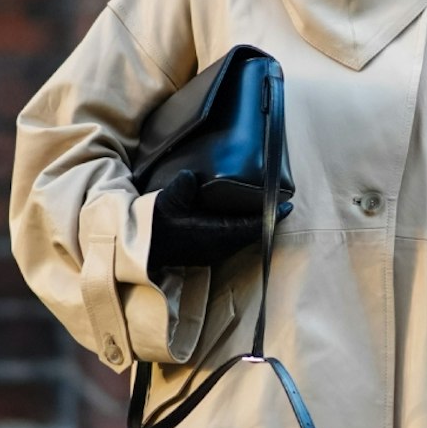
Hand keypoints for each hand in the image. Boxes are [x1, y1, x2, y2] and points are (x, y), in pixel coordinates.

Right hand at [149, 173, 268, 269]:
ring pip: (242, 238)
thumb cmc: (154, 226)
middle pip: (251, 234)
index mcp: (215, 235)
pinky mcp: (206, 253)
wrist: (139, 249)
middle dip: (266, 220)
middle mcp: (219, 248)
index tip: (287, 206)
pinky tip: (240, 217)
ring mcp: (213, 253)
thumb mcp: (167, 201)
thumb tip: (192, 174)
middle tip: (279, 203)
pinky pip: (232, 240)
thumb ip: (182, 187)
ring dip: (254, 225)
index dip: (271, 217)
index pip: (252, 227)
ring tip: (264, 208)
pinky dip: (241, 228)